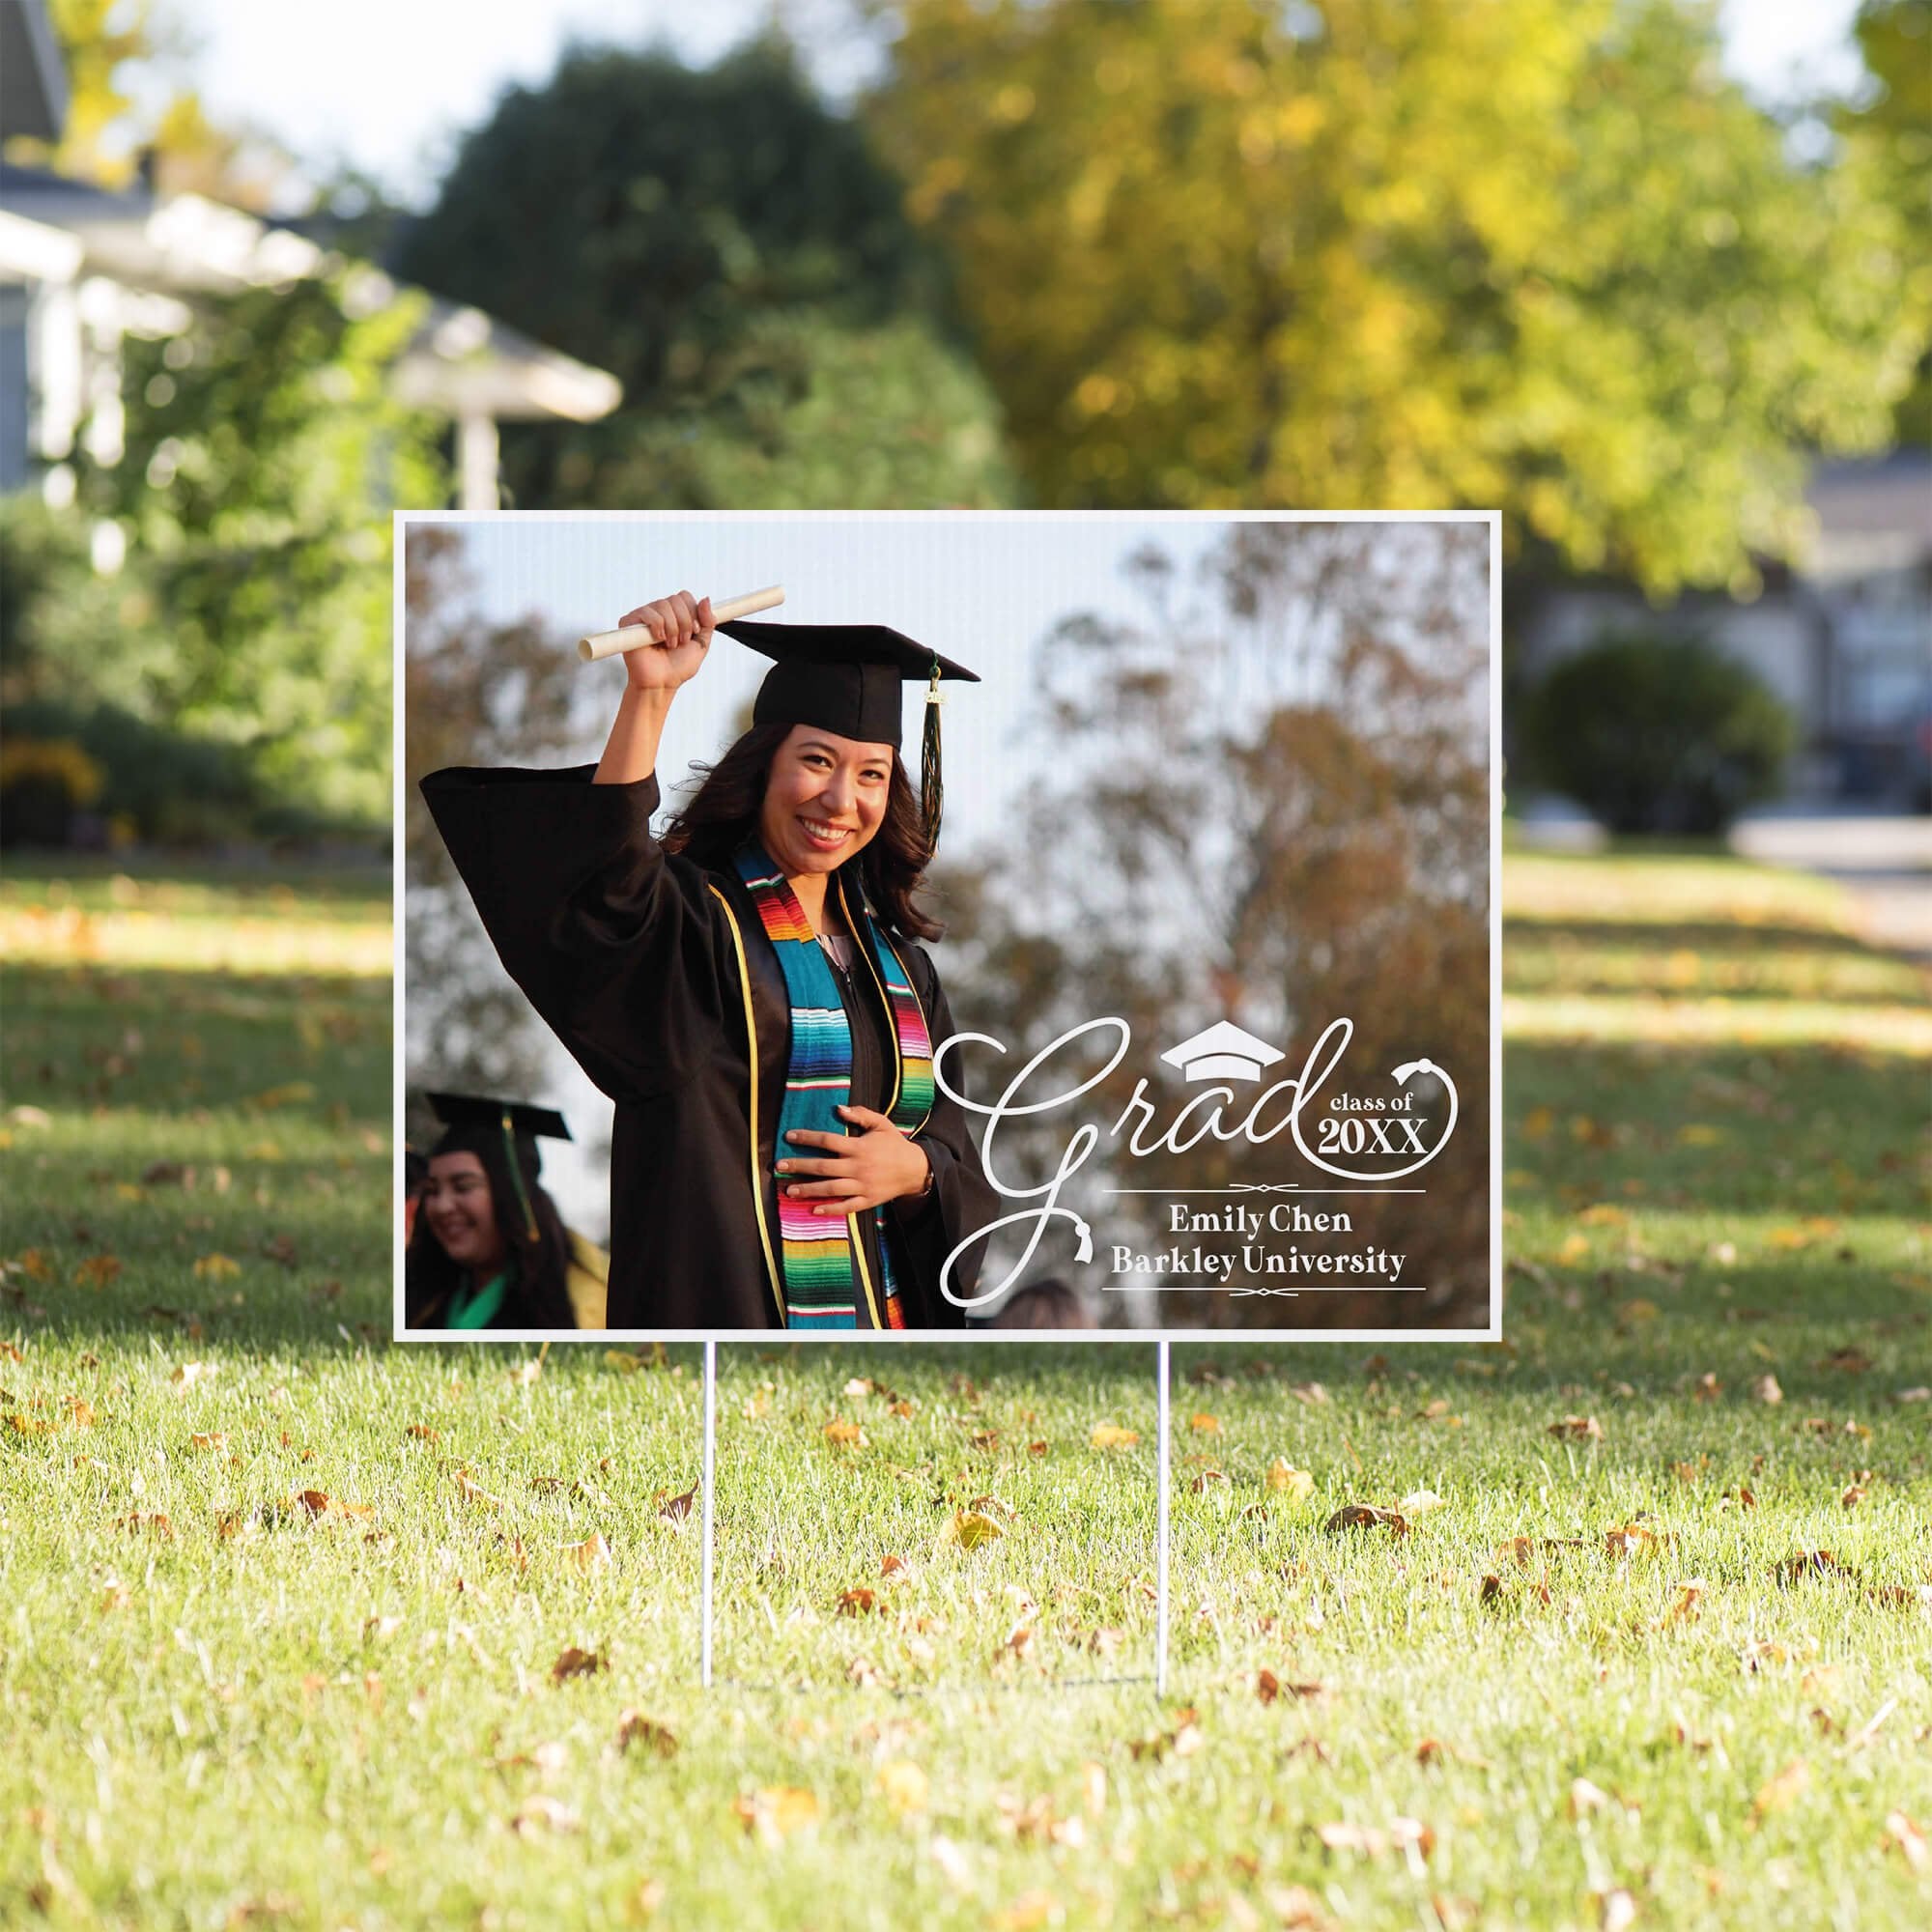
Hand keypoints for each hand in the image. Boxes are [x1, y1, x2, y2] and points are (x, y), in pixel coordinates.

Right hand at [613, 591, 712, 692]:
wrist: (661, 683)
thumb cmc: (677, 668)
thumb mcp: (701, 644)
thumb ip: (707, 622)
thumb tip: (706, 599)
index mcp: (674, 615)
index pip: (684, 597)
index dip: (693, 612)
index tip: (694, 632)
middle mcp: (658, 613)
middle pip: (675, 599)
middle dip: (684, 623)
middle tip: (681, 641)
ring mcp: (644, 616)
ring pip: (663, 605)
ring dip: (672, 629)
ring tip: (669, 645)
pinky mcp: (629, 622)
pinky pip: (648, 613)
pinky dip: (657, 627)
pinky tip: (657, 640)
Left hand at [775, 1105, 931, 1216]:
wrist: (915, 1169)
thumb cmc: (894, 1145)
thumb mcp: (882, 1124)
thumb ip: (861, 1114)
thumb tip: (838, 1108)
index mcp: (859, 1147)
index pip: (827, 1141)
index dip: (807, 1138)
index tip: (789, 1136)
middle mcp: (858, 1167)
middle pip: (822, 1167)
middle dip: (799, 1166)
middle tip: (779, 1166)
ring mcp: (862, 1185)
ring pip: (830, 1189)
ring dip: (808, 1189)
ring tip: (789, 1190)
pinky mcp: (866, 1200)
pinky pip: (845, 1207)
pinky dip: (830, 1210)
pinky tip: (813, 1210)